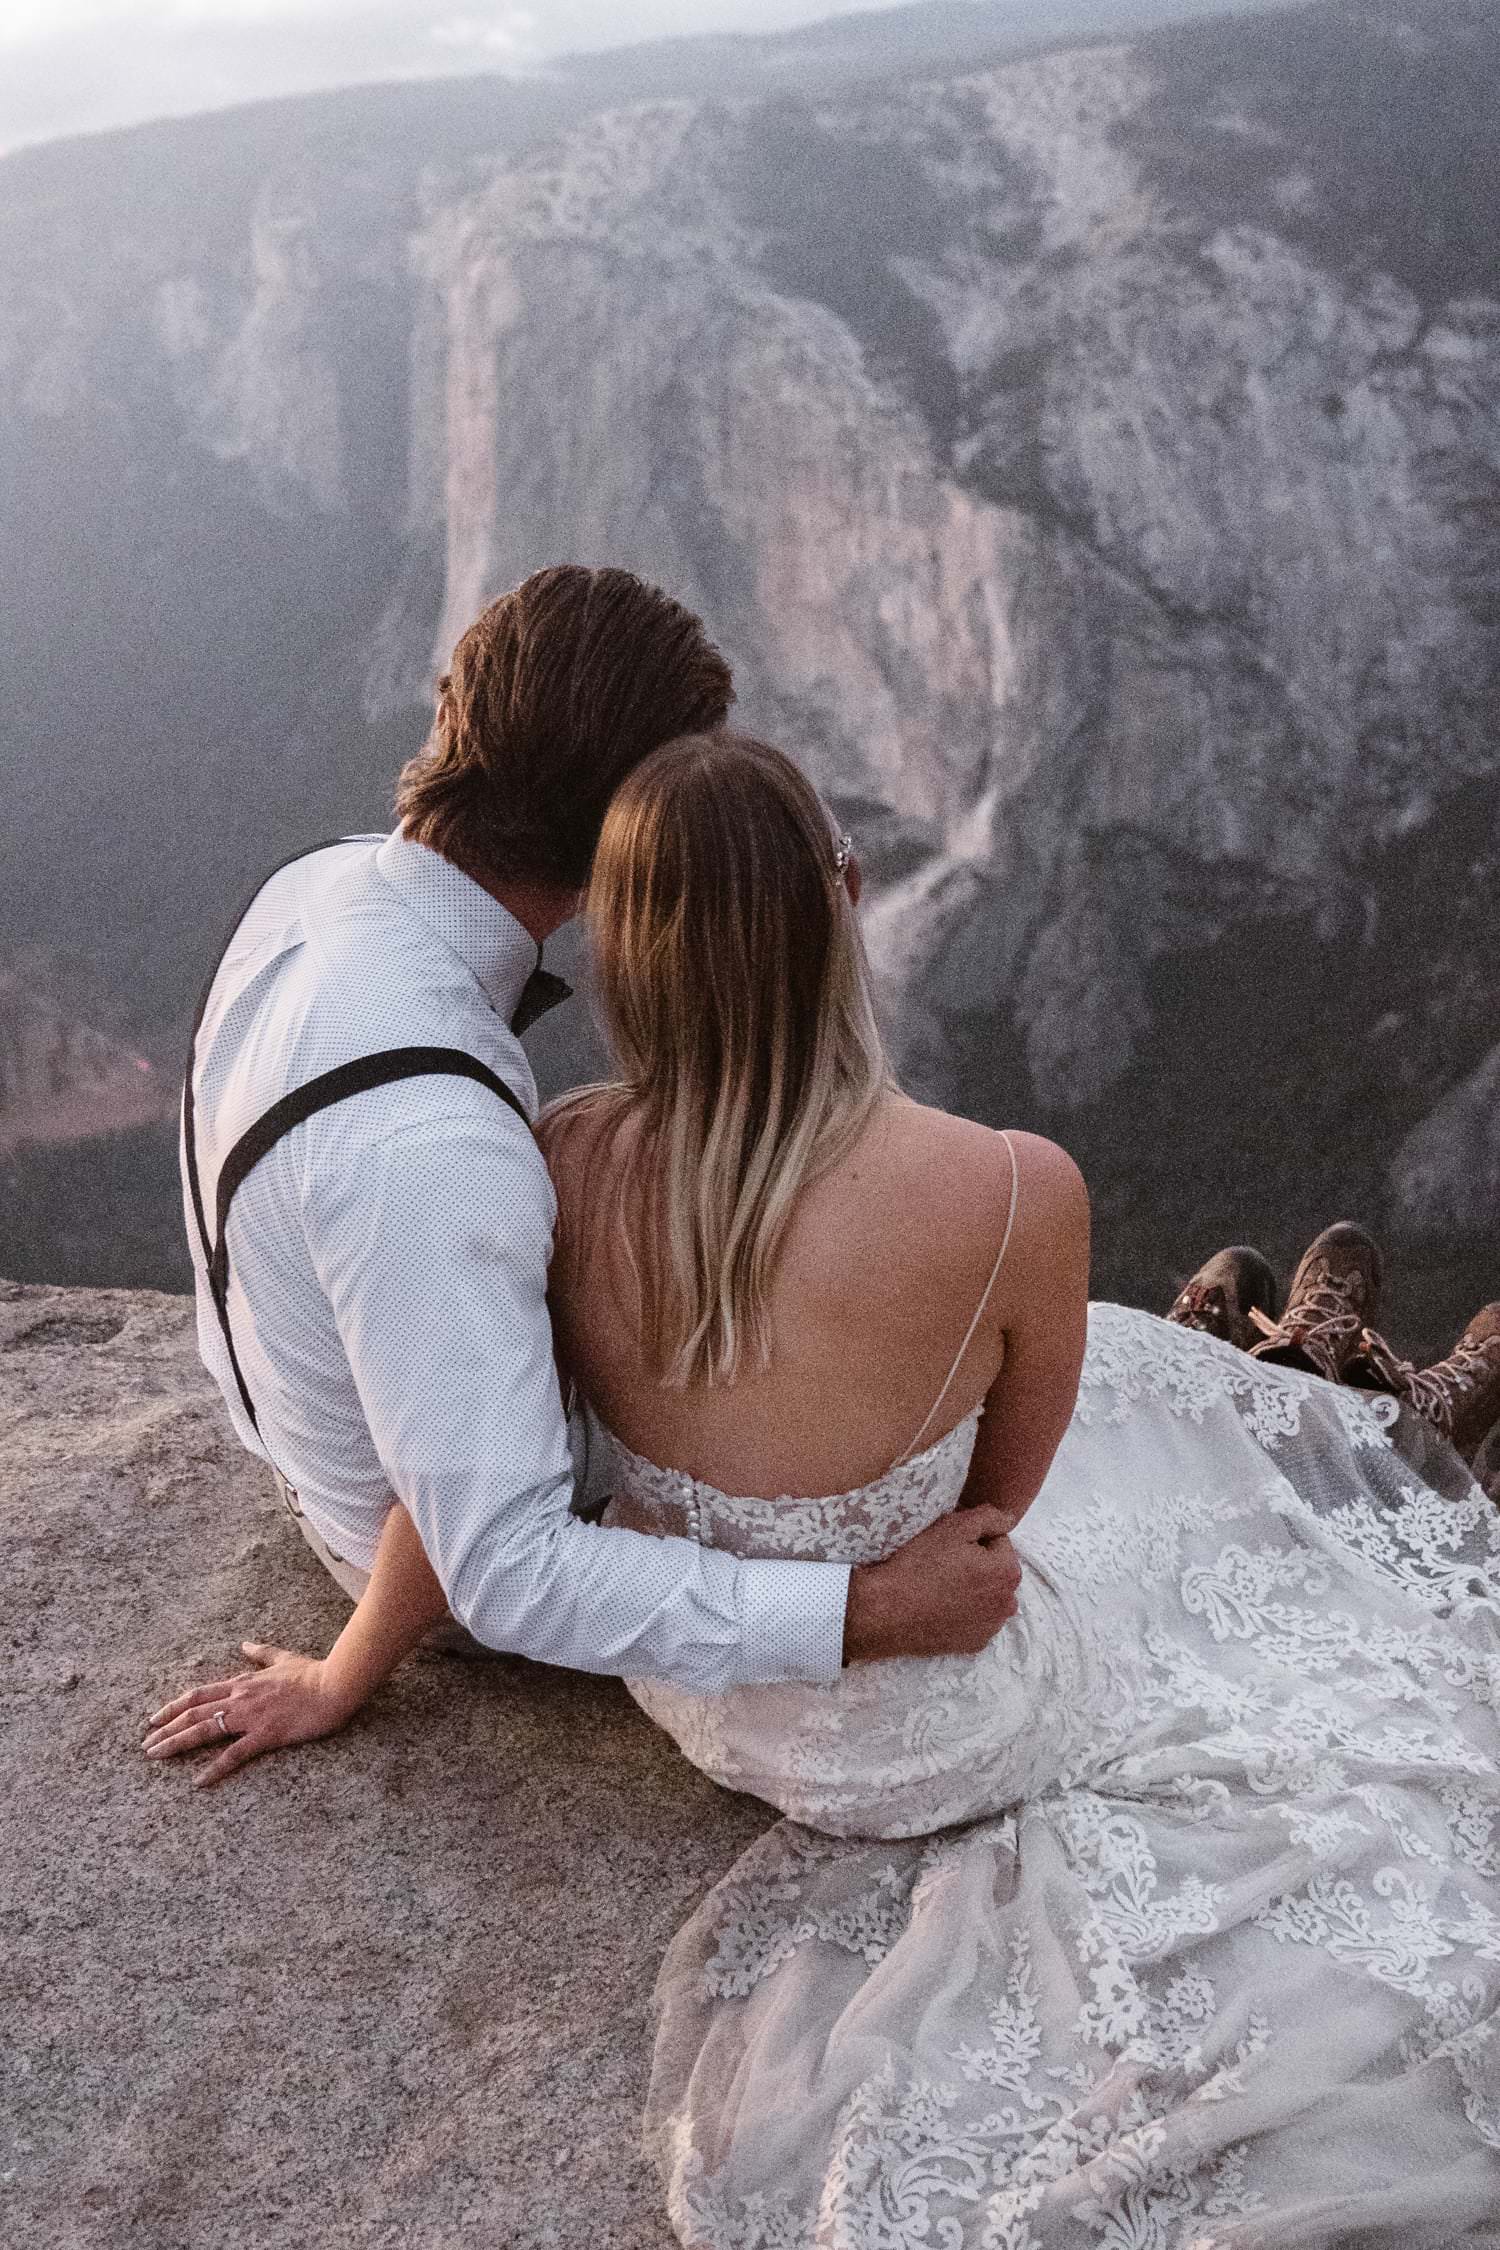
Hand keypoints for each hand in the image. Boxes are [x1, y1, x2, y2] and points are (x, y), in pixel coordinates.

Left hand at [141, 1641, 359, 1788]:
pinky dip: (215, 1768)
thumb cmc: (312, 1673)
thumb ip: (261, 1653)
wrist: (335, 1685)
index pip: (198, 1694)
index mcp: (242, 1684)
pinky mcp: (266, 1735)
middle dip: (166, 1730)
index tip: (153, 1719)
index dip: (173, 1707)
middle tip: (145, 1746)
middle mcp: (240, 1699)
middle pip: (193, 1714)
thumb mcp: (283, 1658)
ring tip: (156, 1756)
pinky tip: (198, 1782)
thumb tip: (245, 1644)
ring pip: (204, 1730)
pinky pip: (235, 1754)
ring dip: (177, 1744)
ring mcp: (251, 1717)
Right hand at [843, 1507, 1020, 1662]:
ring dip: (975, 1588)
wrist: (888, 1611)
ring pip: (988, 1596)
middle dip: (978, 1563)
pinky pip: (976, 1619)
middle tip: (944, 1563)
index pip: (998, 1541)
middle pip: (996, 1570)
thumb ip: (990, 1517)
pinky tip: (943, 1606)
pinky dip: (966, 1612)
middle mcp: (1007, 1603)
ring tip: (943, 1585)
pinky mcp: (974, 1644)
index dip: (973, 1538)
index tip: (950, 1544)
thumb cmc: (920, 1565)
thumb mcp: (954, 1527)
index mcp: (1008, 1572)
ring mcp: (991, 1628)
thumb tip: (1009, 1519)